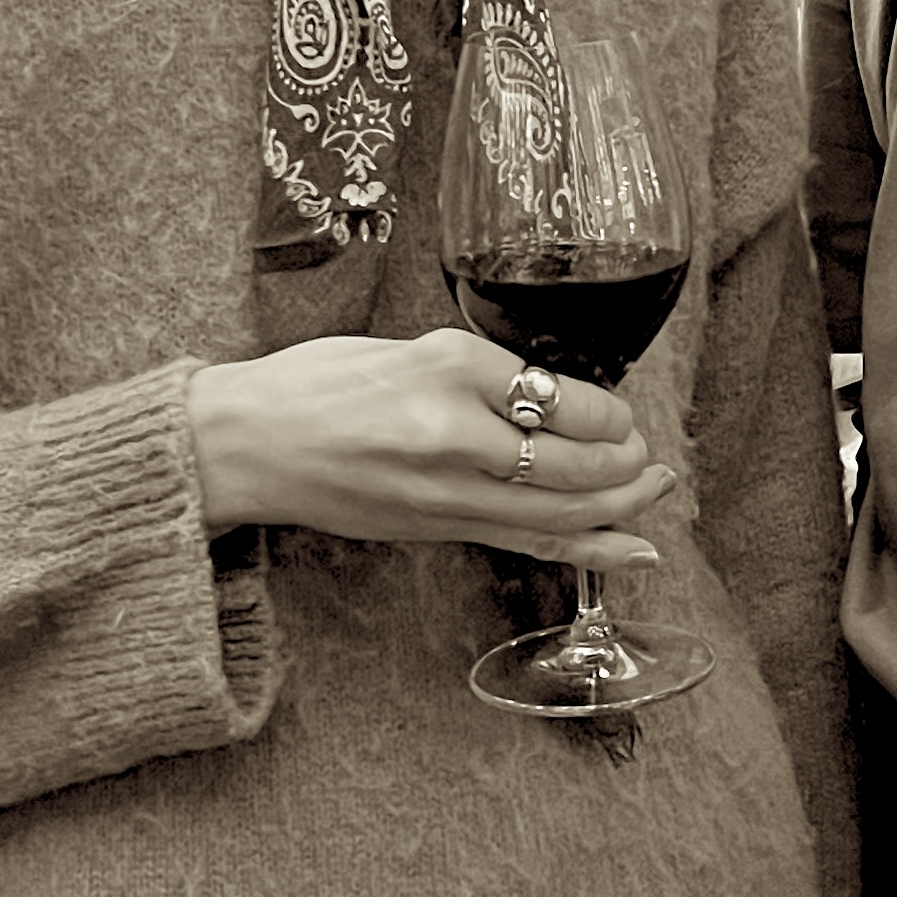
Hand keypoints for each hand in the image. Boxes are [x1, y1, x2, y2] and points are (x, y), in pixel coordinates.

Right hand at [187, 332, 674, 566]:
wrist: (242, 443)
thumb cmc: (314, 386)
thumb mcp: (403, 347)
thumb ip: (477, 374)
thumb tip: (553, 398)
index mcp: (446, 363)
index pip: (560, 396)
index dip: (608, 413)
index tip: (618, 413)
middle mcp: (452, 428)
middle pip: (573, 460)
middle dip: (625, 462)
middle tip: (644, 454)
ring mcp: (444, 488)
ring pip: (561, 508)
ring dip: (622, 504)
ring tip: (654, 490)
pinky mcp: (434, 528)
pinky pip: (528, 542)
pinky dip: (591, 548)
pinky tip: (637, 548)